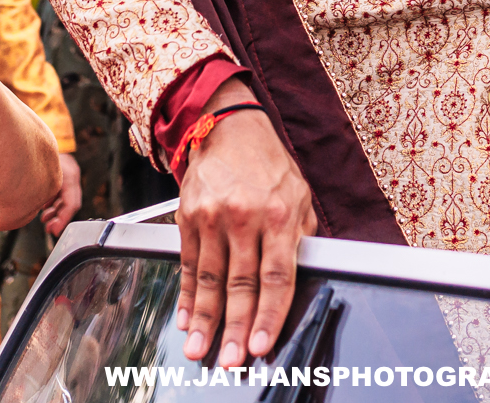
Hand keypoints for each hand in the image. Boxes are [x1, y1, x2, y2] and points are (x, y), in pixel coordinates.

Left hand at [41, 152, 81, 236]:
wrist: (34, 134)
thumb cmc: (33, 153)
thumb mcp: (39, 178)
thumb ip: (40, 196)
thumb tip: (35, 212)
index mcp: (69, 175)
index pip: (72, 204)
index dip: (63, 220)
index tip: (54, 231)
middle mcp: (70, 174)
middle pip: (70, 202)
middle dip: (59, 218)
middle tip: (49, 228)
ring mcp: (67, 171)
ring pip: (65, 197)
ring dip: (56, 210)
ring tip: (44, 219)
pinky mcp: (61, 170)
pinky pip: (61, 190)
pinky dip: (53, 201)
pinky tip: (44, 207)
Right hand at [176, 84, 314, 368]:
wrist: (229, 127)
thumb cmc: (269, 165)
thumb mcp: (300, 196)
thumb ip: (301, 238)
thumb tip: (304, 278)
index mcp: (279, 214)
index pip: (276, 276)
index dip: (268, 315)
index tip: (262, 344)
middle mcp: (245, 216)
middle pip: (240, 284)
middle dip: (235, 328)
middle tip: (230, 361)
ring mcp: (213, 216)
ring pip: (210, 279)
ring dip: (205, 320)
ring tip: (200, 350)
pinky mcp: (188, 216)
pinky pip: (189, 264)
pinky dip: (187, 295)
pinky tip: (186, 318)